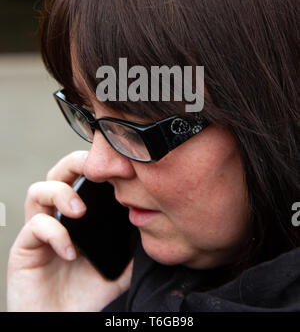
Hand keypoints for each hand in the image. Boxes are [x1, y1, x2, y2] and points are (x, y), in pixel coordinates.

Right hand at [7, 151, 132, 311]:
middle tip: (93, 171)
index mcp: (78, 214)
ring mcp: (38, 230)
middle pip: (57, 173)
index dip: (96, 164)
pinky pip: (34, 227)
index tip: (118, 166)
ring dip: (60, 194)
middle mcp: (56, 216)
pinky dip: (55, 234)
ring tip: (79, 211)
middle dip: (74, 164)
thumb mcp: (121, 264)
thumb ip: (133, 241)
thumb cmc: (90, 292)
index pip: (82, 176)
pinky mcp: (24, 249)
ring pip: (38, 191)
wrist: (65, 322)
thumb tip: (152, 218)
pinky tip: (71, 253)